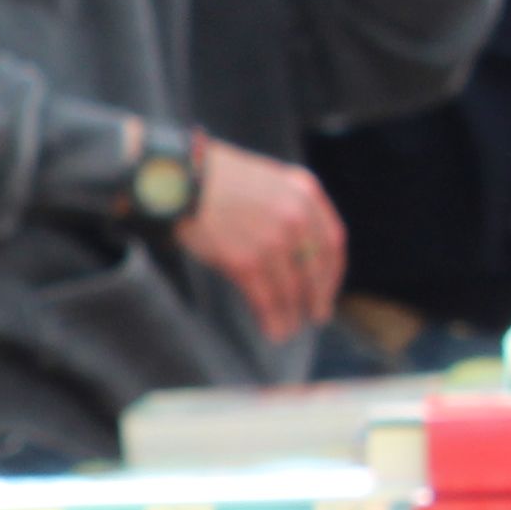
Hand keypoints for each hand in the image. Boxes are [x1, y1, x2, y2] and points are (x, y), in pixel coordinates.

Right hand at [168, 135, 348, 342]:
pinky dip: (271, 319)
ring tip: (287, 330)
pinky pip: (266, 299)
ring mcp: (272, 239)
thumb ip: (289, 206)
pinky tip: (271, 330)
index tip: (326, 290)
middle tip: (316, 317)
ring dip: (291, 315)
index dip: (331, 273)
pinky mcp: (246, 261)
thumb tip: (298, 252)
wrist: (179, 179)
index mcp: (304, 192)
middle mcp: (296, 216)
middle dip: (318, 298)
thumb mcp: (266, 180)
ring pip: (291, 289)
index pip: (332, 242)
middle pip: (316, 269)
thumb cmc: (214, 179)